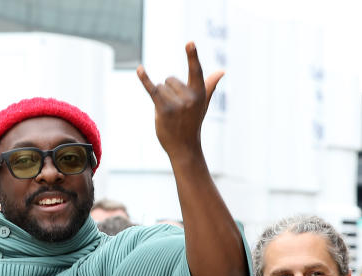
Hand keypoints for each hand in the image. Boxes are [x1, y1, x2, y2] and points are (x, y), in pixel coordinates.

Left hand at [136, 42, 222, 160]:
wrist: (184, 147)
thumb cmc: (192, 123)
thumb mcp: (202, 103)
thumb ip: (209, 85)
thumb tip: (221, 71)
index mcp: (200, 93)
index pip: (196, 70)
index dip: (192, 56)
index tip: (189, 42)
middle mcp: (190, 97)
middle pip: (169, 79)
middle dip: (168, 91)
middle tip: (175, 110)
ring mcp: (177, 104)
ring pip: (160, 87)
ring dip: (160, 99)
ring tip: (169, 114)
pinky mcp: (163, 110)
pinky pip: (153, 90)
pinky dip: (145, 79)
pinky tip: (139, 69)